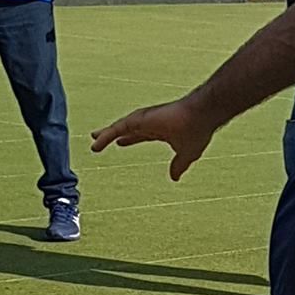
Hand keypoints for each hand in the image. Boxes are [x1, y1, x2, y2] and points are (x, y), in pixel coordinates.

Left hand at [91, 94, 216, 178]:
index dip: (130, 139)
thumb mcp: (187, 154)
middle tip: (99, 137)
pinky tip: (95, 143)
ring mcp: (142, 120)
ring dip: (105, 135)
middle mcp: (149, 123)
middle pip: (126, 129)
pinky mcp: (137, 120)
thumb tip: (174, 178)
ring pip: (118, 129)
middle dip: (113, 134)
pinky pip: (116, 129)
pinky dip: (105, 136)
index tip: (121, 143)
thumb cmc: (198, 131)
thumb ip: (179, 165)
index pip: (141, 135)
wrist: (201, 116)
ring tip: (93, 139)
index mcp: (161, 130)